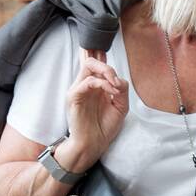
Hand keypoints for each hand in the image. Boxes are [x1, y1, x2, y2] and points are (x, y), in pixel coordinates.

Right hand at [63, 47, 128, 166]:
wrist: (93, 144)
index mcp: (96, 85)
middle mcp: (86, 84)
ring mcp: (79, 89)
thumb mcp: (120, 106)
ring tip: (115, 86)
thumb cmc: (105, 126)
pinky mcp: (74, 97)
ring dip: (106, 71)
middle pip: (91, 60)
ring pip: (88, 66)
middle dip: (106, 65)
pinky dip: (102, 84)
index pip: (96, 63)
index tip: (108, 51)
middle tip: (115, 80)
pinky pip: (87, 82)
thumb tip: (118, 78)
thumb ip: (121, 89)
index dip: (102, 54)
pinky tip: (111, 92)